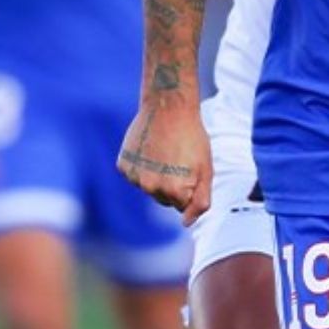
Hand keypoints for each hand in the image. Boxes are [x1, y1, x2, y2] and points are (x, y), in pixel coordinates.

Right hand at [118, 102, 212, 225]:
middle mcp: (151, 188)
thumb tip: (186, 223)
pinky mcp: (123, 166)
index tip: (190, 166)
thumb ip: (201, 201)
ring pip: (149, 187)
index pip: (182, 206)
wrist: (168, 106)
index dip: (189, 186)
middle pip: (163, 199)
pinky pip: (135, 175)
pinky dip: (142, 166)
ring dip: (156, 175)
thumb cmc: (192, 137)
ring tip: (164, 151)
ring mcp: (135, 177)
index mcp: (173, 191)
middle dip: (172, 184)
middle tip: (178, 158)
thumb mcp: (206, 168)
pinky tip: (150, 148)